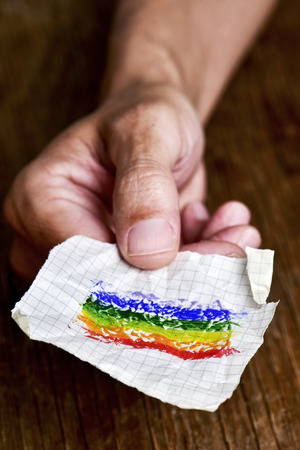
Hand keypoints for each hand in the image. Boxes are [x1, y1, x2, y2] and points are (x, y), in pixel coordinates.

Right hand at [4, 85, 259, 279]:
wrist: (157, 119)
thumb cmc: (143, 113)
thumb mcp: (146, 130)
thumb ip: (144, 183)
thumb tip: (149, 250)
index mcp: (40, 200)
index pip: (82, 259)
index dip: (141, 270)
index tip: (206, 260)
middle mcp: (56, 234)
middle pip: (114, 282)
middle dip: (182, 272)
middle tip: (234, 248)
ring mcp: (91, 251)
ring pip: (145, 288)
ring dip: (201, 265)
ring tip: (237, 234)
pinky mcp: (124, 258)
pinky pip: (162, 278)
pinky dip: (202, 257)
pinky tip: (223, 226)